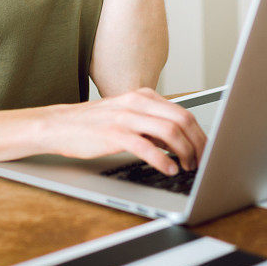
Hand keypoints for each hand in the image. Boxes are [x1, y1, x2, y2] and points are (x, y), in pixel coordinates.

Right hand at [39, 87, 207, 175]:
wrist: (60, 125)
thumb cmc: (94, 124)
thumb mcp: (127, 115)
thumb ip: (151, 124)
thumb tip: (177, 142)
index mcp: (143, 96)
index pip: (183, 112)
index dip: (200, 133)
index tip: (206, 149)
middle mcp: (138, 102)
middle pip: (182, 120)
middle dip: (197, 144)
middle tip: (201, 162)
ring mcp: (126, 117)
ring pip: (169, 131)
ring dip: (184, 152)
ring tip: (187, 167)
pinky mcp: (114, 134)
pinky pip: (146, 147)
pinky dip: (162, 160)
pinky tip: (168, 169)